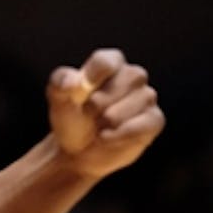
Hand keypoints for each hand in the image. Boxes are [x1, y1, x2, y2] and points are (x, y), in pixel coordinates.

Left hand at [46, 48, 163, 177]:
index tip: (82, 89)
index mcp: (109, 63)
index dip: (95, 74)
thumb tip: (72, 81)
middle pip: (129, 78)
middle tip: (87, 114)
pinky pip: (145, 123)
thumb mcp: (58, 99)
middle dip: (101, 102)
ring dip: (110, 120)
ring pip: (139, 101)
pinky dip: (122, 134)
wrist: (79, 152)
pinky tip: (107, 138)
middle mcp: (132, 76)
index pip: (108, 60)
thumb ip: (60, 83)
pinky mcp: (154, 120)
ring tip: (98, 126)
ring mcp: (146, 97)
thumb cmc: (71, 118)